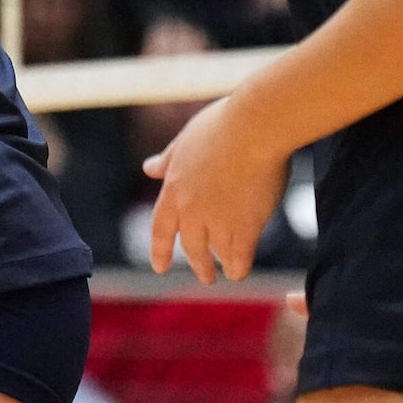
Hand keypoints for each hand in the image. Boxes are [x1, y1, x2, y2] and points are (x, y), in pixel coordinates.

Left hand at [145, 96, 286, 283]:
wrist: (253, 129)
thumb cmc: (222, 126)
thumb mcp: (185, 141)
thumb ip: (169, 160)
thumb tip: (149, 168)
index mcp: (173, 189)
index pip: (161, 227)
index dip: (160, 249)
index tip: (159, 267)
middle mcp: (191, 210)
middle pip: (191, 246)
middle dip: (198, 263)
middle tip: (204, 276)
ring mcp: (218, 220)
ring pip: (216, 253)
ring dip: (219, 265)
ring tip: (226, 273)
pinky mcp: (246, 226)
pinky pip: (240, 255)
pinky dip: (239, 266)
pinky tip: (240, 271)